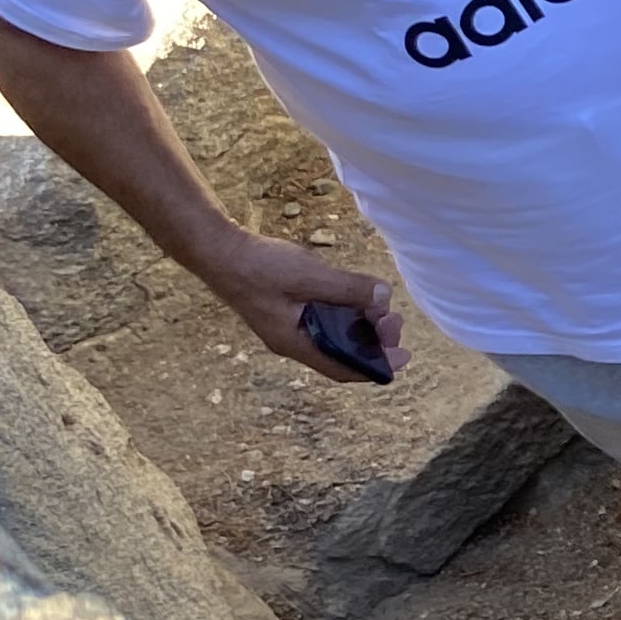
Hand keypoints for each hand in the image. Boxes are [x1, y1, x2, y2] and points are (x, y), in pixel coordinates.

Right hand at [194, 229, 412, 382]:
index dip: (375, 366)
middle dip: (373, 341)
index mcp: (295, 343)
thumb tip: (385, 297)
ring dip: (361, 325)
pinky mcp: (288, 309)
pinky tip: (358, 296)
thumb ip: (348, 288)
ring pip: (335, 335)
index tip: (402, 356)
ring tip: (382, 307)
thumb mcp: (309, 276)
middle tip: (395, 321)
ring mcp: (289, 326)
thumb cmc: (258, 267)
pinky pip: (325, 319)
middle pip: (342, 352)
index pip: (342, 369)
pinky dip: (346, 313)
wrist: (218, 251)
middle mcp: (293, 341)